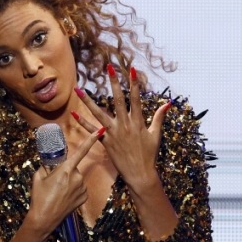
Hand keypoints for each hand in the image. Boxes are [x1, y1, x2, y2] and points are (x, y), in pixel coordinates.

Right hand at [24, 127, 104, 237]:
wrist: (44, 218)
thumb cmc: (39, 197)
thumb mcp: (38, 177)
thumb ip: (46, 166)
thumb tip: (48, 162)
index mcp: (65, 169)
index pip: (81, 151)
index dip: (91, 139)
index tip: (100, 131)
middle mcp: (77, 177)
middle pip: (73, 168)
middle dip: (65, 171)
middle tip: (54, 183)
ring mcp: (82, 188)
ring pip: (77, 178)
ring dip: (69, 181)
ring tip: (58, 192)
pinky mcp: (84, 197)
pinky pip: (80, 188)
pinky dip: (73, 190)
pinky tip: (64, 197)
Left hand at [72, 65, 171, 194]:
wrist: (140, 174)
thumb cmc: (149, 155)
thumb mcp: (156, 135)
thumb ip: (159, 117)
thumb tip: (168, 103)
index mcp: (137, 122)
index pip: (135, 98)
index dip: (134, 83)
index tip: (131, 69)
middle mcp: (124, 125)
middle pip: (117, 100)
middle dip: (114, 83)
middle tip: (109, 68)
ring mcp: (113, 133)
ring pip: (99, 113)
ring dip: (88, 100)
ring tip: (79, 89)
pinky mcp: (105, 141)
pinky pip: (91, 131)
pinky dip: (82, 123)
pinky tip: (73, 114)